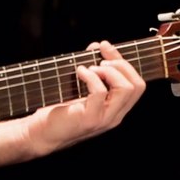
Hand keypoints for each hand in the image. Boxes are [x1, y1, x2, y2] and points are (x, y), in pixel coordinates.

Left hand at [25, 41, 145, 153]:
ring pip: (125, 89)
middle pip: (137, 85)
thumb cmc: (61, 110)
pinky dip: (91, 77)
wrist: (42, 133)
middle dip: (121, 64)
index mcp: (117, 108)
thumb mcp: (81, 87)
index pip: (137, 84)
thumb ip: (93, 67)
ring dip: (109, 71)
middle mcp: (115, 115)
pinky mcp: (90, 119)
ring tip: (92, 67)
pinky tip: (79, 73)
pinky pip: (100, 92)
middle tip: (101, 59)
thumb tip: (98, 46)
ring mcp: (105, 118)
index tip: (106, 49)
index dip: (125, 63)